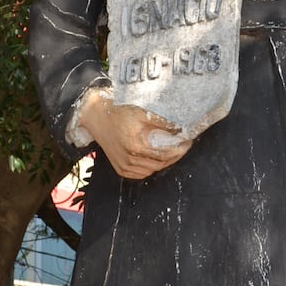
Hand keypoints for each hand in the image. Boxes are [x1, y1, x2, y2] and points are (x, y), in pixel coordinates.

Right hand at [78, 90, 192, 179]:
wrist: (96, 118)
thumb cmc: (119, 112)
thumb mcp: (142, 112)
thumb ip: (162, 122)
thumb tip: (181, 128)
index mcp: (136, 145)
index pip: (166, 153)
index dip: (180, 148)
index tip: (188, 140)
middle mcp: (130, 159)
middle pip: (161, 163)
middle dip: (175, 155)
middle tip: (183, 145)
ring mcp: (124, 166)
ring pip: (153, 169)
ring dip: (164, 161)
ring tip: (172, 149)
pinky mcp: (121, 169)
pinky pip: (142, 173)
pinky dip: (152, 167)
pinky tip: (156, 157)